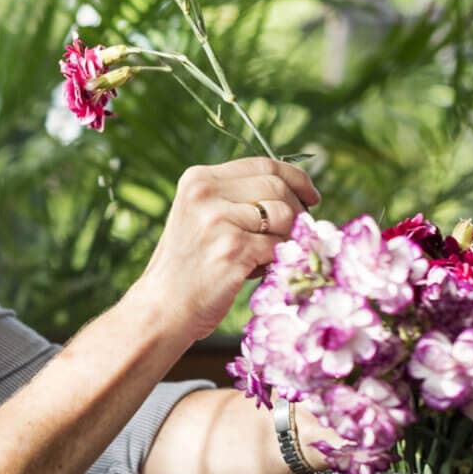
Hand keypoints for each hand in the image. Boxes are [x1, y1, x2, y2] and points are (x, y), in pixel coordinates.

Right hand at [136, 156, 320, 340]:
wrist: (160, 309)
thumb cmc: (186, 269)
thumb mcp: (199, 219)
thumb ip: (236, 200)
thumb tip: (297, 193)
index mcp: (197, 180)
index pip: (263, 164)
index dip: (295, 178)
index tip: (311, 196)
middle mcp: (205, 194)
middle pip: (278, 187)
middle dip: (297, 210)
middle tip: (298, 232)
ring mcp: (219, 221)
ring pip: (285, 215)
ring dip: (289, 237)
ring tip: (269, 255)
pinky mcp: (233, 249)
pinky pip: (280, 246)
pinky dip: (279, 259)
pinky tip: (261, 270)